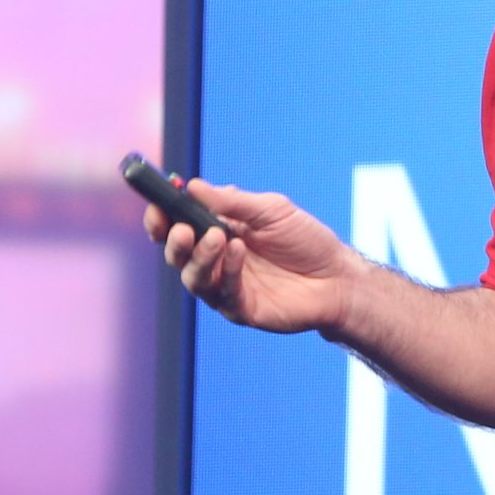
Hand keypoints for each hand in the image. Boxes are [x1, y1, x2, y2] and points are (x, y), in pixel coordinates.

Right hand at [145, 178, 364, 336]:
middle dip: (173, 240)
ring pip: (194, 277)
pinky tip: (238, 251)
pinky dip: (229, 269)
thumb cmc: (305, 240)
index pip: (176, 227)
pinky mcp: (240, 309)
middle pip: (177, 255)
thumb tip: (194, 186)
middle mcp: (214, 262)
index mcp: (216, 234)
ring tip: (216, 236)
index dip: (162, 217)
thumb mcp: (272, 210)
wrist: (338, 276)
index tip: (157, 202)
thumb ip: (234, 201)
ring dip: (201, 256)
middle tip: (181, 228)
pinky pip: (225, 292)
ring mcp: (225, 288)